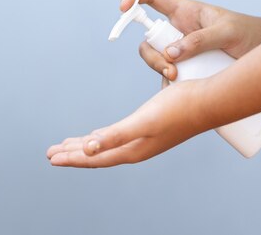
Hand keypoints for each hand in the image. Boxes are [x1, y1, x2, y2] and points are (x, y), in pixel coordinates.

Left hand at [46, 80, 208, 167]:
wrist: (209, 101)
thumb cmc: (179, 110)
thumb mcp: (143, 122)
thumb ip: (115, 136)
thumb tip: (89, 149)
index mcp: (132, 150)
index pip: (94, 158)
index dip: (72, 158)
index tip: (51, 157)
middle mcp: (136, 148)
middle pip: (96, 153)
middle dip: (73, 153)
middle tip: (51, 153)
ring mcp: (142, 139)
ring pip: (105, 144)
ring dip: (85, 145)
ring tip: (67, 144)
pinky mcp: (148, 127)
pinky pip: (116, 135)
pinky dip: (102, 136)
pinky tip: (98, 134)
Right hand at [121, 0, 260, 83]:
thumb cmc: (249, 33)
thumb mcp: (227, 32)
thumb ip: (198, 40)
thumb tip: (170, 55)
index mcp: (184, 11)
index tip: (122, 8)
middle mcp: (177, 30)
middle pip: (148, 39)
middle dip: (151, 56)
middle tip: (169, 69)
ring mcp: (180, 51)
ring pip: (156, 60)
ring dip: (160, 71)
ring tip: (177, 80)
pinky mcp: (186, 70)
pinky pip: (168, 79)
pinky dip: (170, 88)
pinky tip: (181, 93)